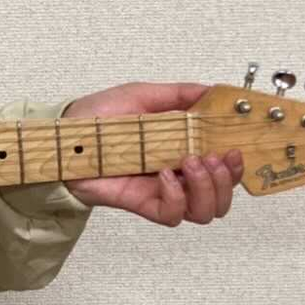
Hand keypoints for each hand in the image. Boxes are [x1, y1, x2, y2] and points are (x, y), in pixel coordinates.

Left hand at [61, 82, 242, 226]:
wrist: (66, 134)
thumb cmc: (100, 116)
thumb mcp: (143, 95)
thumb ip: (180, 95)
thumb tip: (214, 90)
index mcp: (182, 151)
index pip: (224, 170)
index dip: (237, 166)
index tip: (236, 149)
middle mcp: (177, 176)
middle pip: (221, 198)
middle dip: (227, 180)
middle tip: (212, 158)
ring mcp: (160, 192)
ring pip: (204, 211)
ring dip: (208, 189)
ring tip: (190, 163)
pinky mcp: (141, 203)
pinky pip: (172, 214)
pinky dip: (177, 196)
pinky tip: (164, 176)